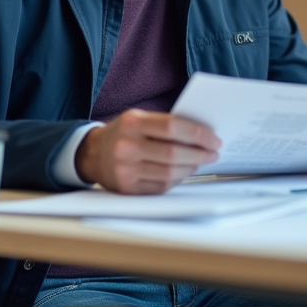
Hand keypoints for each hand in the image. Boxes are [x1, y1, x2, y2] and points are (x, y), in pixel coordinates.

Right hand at [75, 109, 221, 193]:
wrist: (92, 154)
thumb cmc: (123, 133)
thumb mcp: (138, 118)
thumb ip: (165, 123)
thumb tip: (202, 134)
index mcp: (132, 123)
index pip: (172, 127)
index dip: (198, 134)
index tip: (214, 138)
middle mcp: (127, 146)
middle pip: (173, 153)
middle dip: (200, 154)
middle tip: (213, 153)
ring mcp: (126, 169)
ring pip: (170, 173)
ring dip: (191, 168)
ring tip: (200, 162)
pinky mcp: (128, 188)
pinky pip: (161, 186)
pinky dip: (177, 179)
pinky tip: (183, 172)